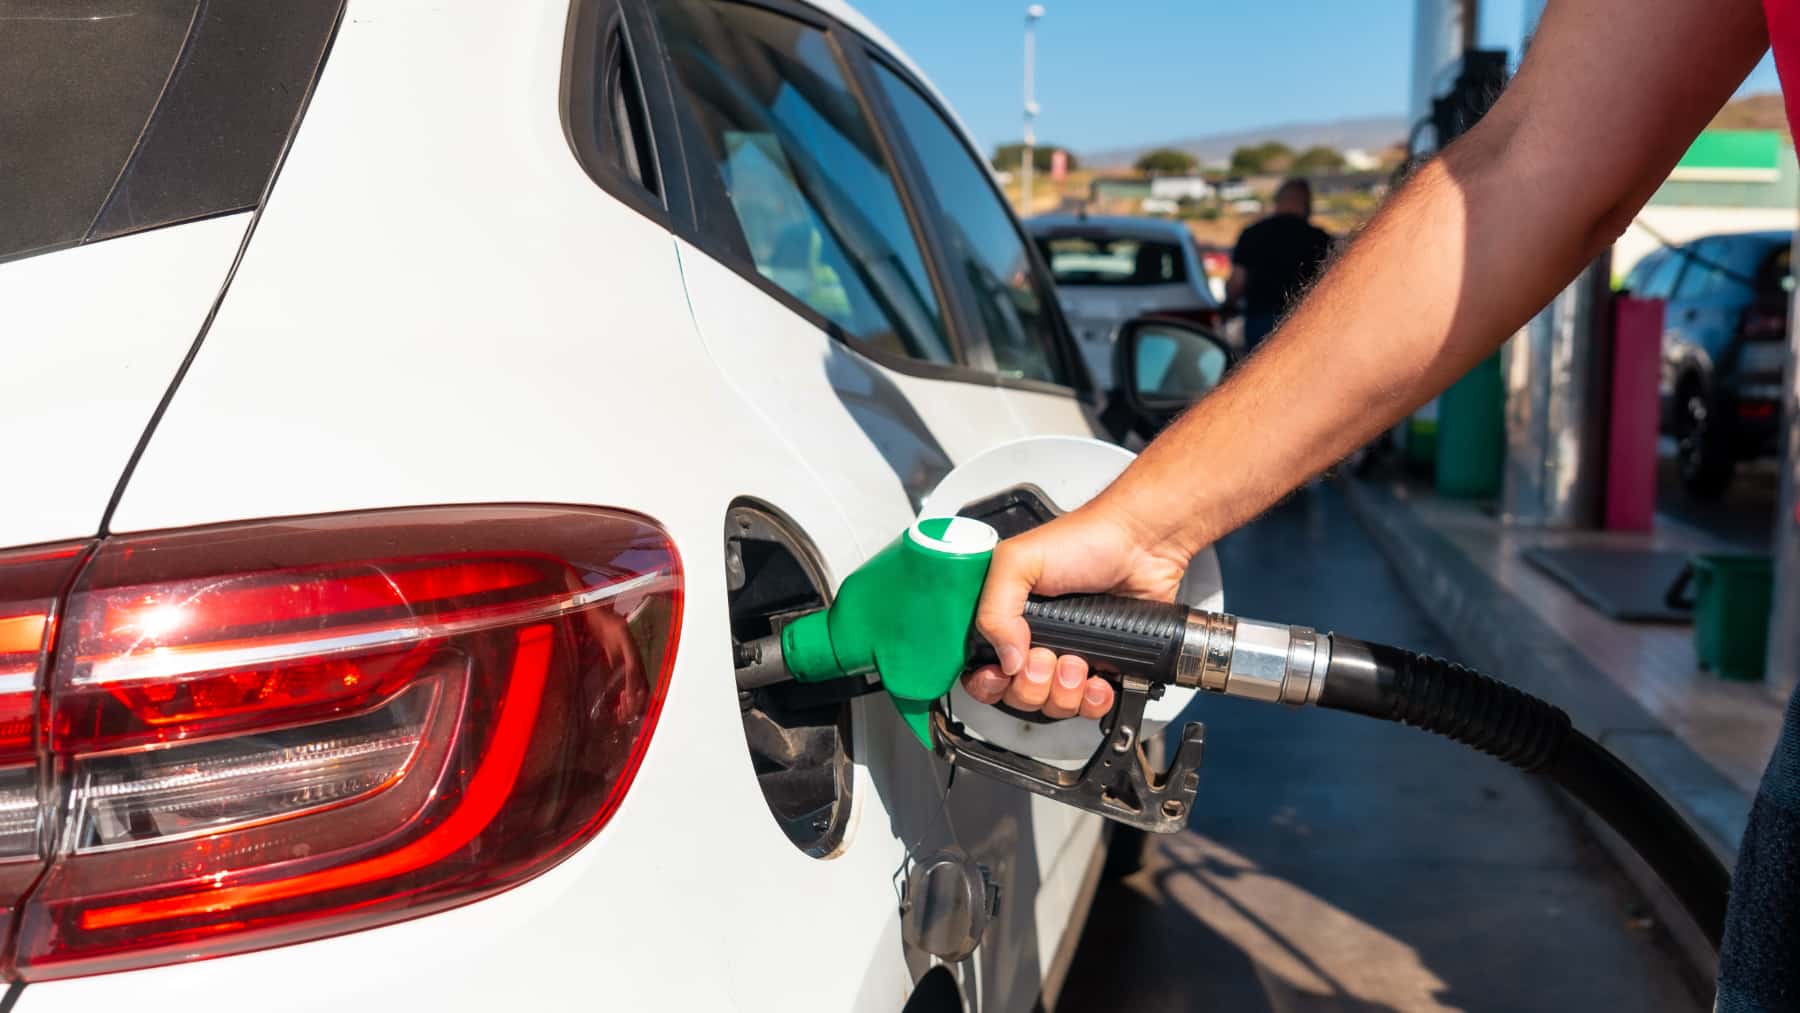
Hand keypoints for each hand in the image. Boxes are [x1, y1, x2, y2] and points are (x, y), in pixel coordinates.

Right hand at [960, 503, 1191, 719]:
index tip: (1001, 674)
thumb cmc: (1084, 540)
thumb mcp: (1018, 561)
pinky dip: (1094, 700)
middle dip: (1032, 685)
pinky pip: (1089, 706)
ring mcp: (1068, 656)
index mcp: (1005, 618)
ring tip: (1078, 663)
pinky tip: (1099, 680)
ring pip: (1052, 705)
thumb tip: (1006, 661)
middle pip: (1016, 695)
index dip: (988, 682)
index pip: (979, 669)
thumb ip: (993, 609)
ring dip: (1065, 692)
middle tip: (1048, 658)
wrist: (1142, 545)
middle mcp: (1033, 641)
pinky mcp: (1102, 667)